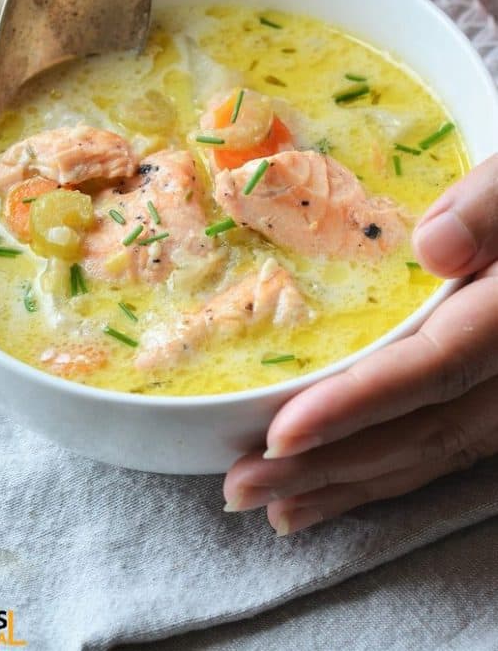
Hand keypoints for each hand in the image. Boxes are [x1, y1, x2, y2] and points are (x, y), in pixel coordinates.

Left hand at [223, 154, 497, 535]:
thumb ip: (490, 209)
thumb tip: (433, 246)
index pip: (433, 367)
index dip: (358, 404)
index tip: (281, 434)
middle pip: (418, 431)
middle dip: (327, 466)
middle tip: (241, 487)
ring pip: (428, 455)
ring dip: (346, 486)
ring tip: (270, 505)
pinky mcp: (495, 407)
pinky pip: (442, 454)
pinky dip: (383, 478)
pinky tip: (331, 495)